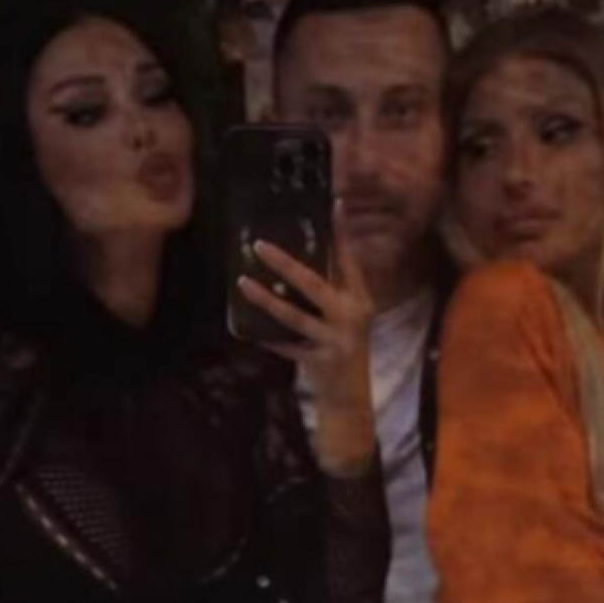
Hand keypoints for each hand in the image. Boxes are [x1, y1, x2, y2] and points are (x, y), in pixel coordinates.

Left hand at [238, 202, 375, 474]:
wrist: (351, 397)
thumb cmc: (345, 349)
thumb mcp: (348, 317)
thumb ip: (333, 291)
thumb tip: (299, 262)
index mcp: (360, 300)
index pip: (348, 260)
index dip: (340, 234)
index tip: (334, 205)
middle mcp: (351, 317)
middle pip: (314, 284)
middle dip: (285, 264)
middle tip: (260, 246)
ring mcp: (335, 340)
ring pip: (293, 316)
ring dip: (266, 300)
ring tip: (243, 283)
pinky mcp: (318, 361)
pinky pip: (285, 346)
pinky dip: (267, 337)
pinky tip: (247, 329)